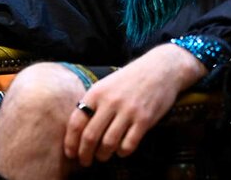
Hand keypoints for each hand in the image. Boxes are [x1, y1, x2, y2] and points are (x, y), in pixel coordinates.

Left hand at [62, 43, 206, 166]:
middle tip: (85, 162)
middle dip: (85, 154)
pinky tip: (121, 150)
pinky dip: (122, 152)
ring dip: (103, 155)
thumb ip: (93, 103)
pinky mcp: (145, 119)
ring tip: (103, 157)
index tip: (71, 154)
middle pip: (90, 136)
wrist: (160, 68)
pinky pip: (129, 144)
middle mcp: (110, 102)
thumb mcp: (106, 84)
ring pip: (108, 143)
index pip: (76, 122)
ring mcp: (128, 111)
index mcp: (96, 92)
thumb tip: (78, 129)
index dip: (71, 142)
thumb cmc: (130, 79)